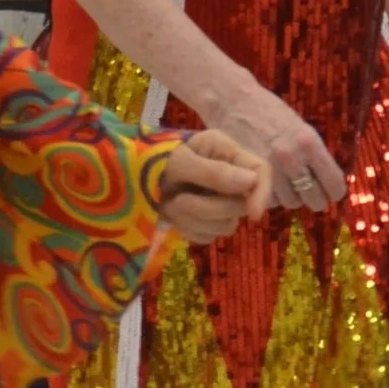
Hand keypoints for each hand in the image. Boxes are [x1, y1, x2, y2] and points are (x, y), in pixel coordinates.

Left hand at [156, 129, 273, 244]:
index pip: (261, 171)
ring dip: (195, 220)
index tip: (252, 215)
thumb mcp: (179, 161)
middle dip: (209, 208)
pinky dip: (189, 229)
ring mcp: (218, 200)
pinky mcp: (205, 220)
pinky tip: (173, 217)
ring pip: (225, 225)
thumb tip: (250, 182)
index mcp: (225, 152)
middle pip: (241, 204)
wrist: (126, 179)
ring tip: (170, 205)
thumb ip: (213, 172)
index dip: (262, 193)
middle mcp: (228, 176)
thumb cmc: (151, 160)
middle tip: (178, 200)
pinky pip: (209, 235)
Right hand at [209, 73, 346, 214]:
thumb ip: (313, 154)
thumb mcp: (299, 127)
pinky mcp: (250, 176)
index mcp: (310, 143)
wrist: (232, 101)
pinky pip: (269, 200)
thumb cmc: (268, 112)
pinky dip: (271, 196)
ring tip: (284, 183)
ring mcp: (270, 169)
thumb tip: (326, 182)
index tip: (330, 192)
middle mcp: (292, 158)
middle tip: (307, 191)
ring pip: (291, 202)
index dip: (333, 191)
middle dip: (312, 197)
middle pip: (314, 200)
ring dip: (290, 197)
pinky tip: (267, 182)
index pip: (334, 184)